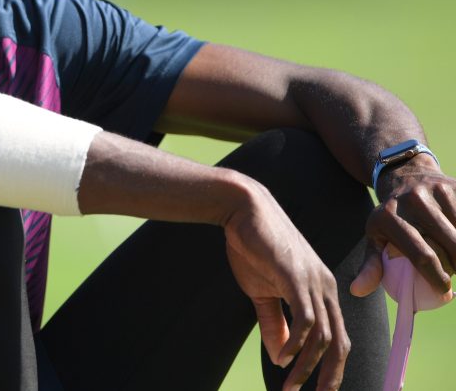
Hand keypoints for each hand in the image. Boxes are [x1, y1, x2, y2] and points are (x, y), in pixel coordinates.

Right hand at [224, 182, 348, 390]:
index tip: (317, 389)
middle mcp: (325, 287)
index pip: (337, 336)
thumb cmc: (253, 245)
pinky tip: (282, 358)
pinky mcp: (296, 277)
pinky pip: (306, 320)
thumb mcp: (262, 291)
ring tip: (291, 387)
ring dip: (308, 367)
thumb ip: (275, 322)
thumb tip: (281, 357)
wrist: (243, 210)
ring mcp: (313, 281)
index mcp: (321, 289)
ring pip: (323, 336)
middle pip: (339, 342)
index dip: (331, 366)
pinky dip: (297, 344)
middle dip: (329, 376)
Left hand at [351, 162, 455, 298]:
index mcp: (388, 217)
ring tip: (453, 255)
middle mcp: (413, 201)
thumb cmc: (391, 216)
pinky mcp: (455, 186)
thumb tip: (357, 291)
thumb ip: (371, 265)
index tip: (444, 290)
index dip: (437, 277)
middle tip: (453, 272)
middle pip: (452, 246)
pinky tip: (455, 238)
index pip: (421, 256)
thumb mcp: (376, 235)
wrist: (406, 175)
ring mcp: (436, 191)